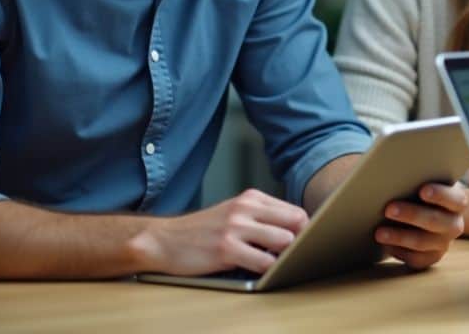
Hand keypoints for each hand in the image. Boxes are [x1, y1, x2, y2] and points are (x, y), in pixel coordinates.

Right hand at [129, 189, 307, 275]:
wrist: (164, 239)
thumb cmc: (204, 230)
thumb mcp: (235, 213)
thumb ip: (263, 217)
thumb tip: (298, 231)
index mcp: (252, 198)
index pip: (295, 211)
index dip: (304, 230)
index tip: (304, 242)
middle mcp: (245, 208)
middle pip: (296, 222)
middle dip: (301, 241)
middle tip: (295, 255)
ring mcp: (235, 227)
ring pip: (283, 240)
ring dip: (285, 255)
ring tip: (278, 262)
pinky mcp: (225, 249)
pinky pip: (262, 262)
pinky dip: (268, 269)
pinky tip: (261, 270)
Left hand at [376, 182, 467, 268]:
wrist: (432, 213)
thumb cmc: (423, 193)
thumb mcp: (426, 184)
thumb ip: (418, 181)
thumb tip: (391, 179)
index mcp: (458, 203)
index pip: (454, 199)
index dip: (440, 195)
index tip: (423, 191)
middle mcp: (454, 224)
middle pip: (434, 221)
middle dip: (411, 215)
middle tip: (389, 209)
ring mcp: (444, 243)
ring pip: (422, 242)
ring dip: (399, 237)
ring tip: (380, 233)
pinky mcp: (432, 257)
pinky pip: (416, 259)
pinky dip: (399, 252)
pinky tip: (386, 245)